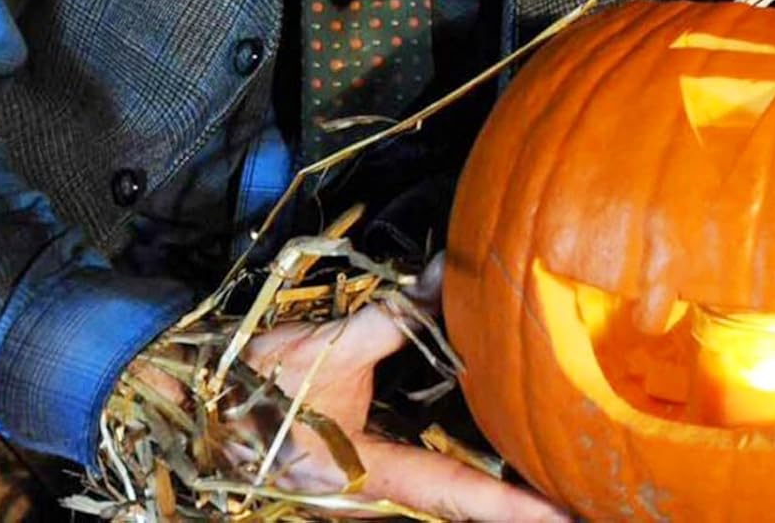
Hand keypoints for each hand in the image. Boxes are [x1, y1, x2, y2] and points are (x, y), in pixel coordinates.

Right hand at [228, 301, 560, 519]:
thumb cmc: (251, 382)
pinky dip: (464, 465)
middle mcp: (370, 494)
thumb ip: (392, 317)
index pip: (452, 495)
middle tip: (582, 498)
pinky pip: (424, 471)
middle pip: (455, 502)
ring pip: (442, 491)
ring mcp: (365, 487)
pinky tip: (500, 449)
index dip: (510, 506)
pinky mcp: (360, 470)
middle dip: (517, 502)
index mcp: (361, 476)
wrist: (191, 402)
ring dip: (493, 485)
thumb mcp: (325, 349)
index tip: (563, 512)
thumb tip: (447, 276)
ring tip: (556, 484)